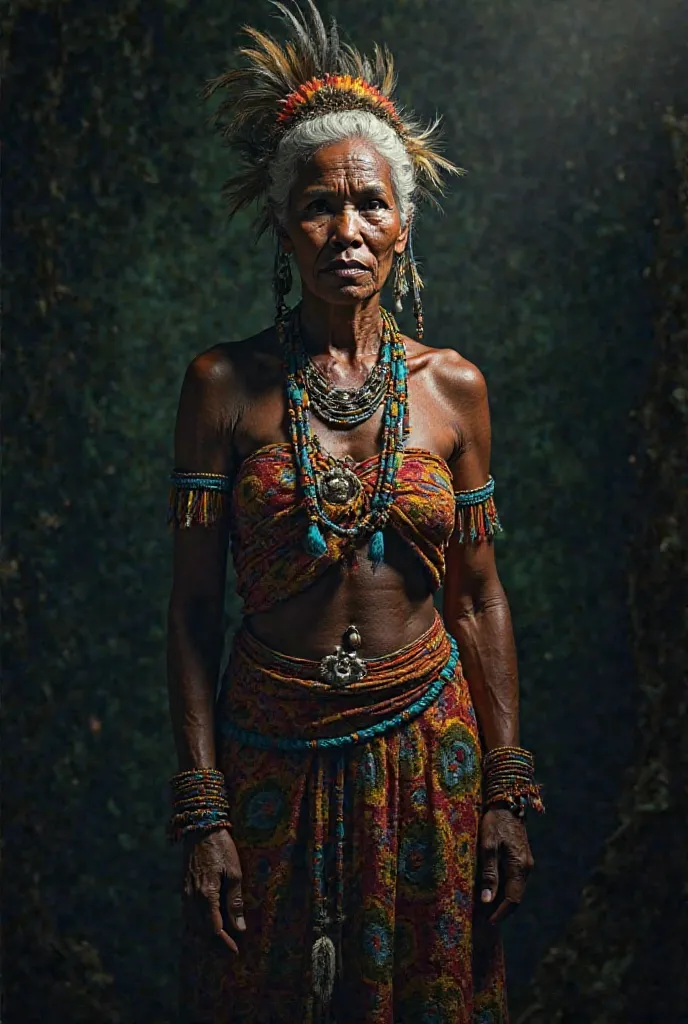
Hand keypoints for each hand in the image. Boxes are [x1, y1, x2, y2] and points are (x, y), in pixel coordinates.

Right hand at [182, 827, 245, 953]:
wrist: (200, 828)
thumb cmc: (221, 848)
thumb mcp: (234, 873)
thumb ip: (235, 902)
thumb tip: (240, 928)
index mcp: (206, 895)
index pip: (214, 929)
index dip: (225, 943)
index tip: (236, 951)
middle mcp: (192, 899)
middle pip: (201, 932)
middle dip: (215, 945)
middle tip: (230, 951)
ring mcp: (185, 894)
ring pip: (192, 926)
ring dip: (205, 937)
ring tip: (221, 942)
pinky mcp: (184, 889)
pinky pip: (188, 915)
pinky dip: (198, 925)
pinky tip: (208, 926)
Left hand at [478, 807, 533, 925]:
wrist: (507, 802)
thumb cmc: (494, 823)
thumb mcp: (488, 847)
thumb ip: (489, 874)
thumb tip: (487, 900)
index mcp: (519, 867)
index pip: (513, 900)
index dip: (501, 914)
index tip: (489, 923)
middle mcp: (526, 868)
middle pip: (516, 897)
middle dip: (501, 909)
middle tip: (484, 918)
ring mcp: (526, 863)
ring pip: (515, 888)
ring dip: (503, 899)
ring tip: (485, 906)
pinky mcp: (521, 857)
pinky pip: (514, 879)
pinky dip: (504, 888)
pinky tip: (492, 888)